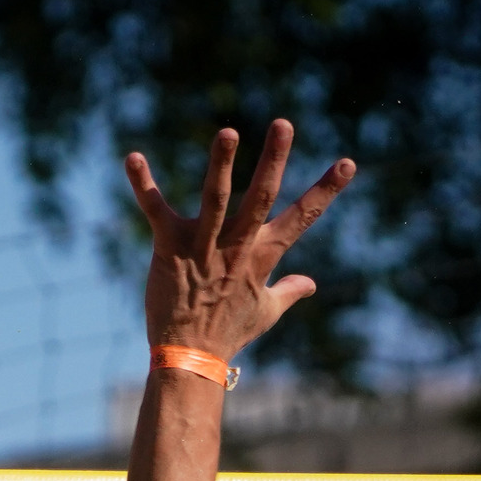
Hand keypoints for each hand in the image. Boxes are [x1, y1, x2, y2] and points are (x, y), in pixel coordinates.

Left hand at [126, 121, 353, 360]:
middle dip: (273, 160)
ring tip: (228, 132)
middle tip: (283, 124)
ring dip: (221, 165)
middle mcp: (236, 246)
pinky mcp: (169, 248)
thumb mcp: (266, 312)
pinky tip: (133, 158)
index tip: (347, 162)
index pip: (301, 218)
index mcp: (262, 256)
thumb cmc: (227, 332)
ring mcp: (203, 245)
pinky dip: (143, 185)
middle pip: (260, 197)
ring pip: (216, 198)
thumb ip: (289, 291)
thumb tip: (310, 283)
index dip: (325, 190)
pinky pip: (155, 210)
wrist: (189, 356)